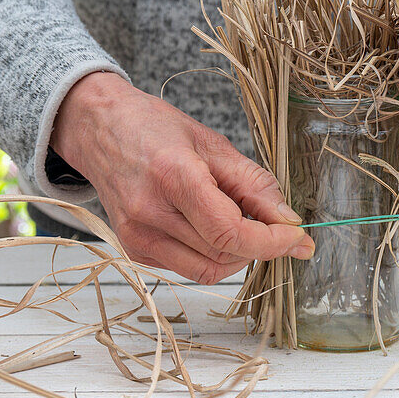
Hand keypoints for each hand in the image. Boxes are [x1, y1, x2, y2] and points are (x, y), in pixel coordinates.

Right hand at [50, 72, 312, 283]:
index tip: (298, 236)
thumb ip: (254, 185)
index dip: (272, 242)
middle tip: (273, 222)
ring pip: (208, 269)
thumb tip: (289, 222)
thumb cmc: (154, 128)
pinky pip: (188, 267)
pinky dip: (211, 253)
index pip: (230, 233)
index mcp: (173, 177)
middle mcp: (150, 214)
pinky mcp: (134, 250)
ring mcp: (138, 237)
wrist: (100, 130)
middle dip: (261, 245)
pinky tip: (209, 224)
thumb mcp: (213, 143)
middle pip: (223, 254)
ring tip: (238, 219)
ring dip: (237, 254)